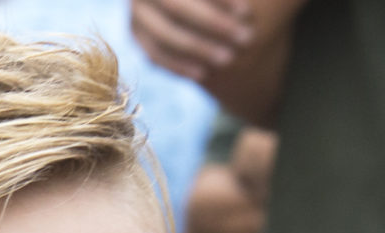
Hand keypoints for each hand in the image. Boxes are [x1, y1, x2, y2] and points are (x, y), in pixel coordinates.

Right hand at [132, 0, 251, 77]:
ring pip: (164, 32)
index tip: (247, 12)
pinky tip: (204, 73)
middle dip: (212, 23)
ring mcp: (137, 10)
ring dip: (198, 47)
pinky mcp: (137, 34)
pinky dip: (179, 65)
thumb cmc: (222, 0)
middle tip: (246, 38)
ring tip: (229, 59)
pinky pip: (155, 54)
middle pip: (176, 5)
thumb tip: (247, 10)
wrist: (195, 12)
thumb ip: (233, 1)